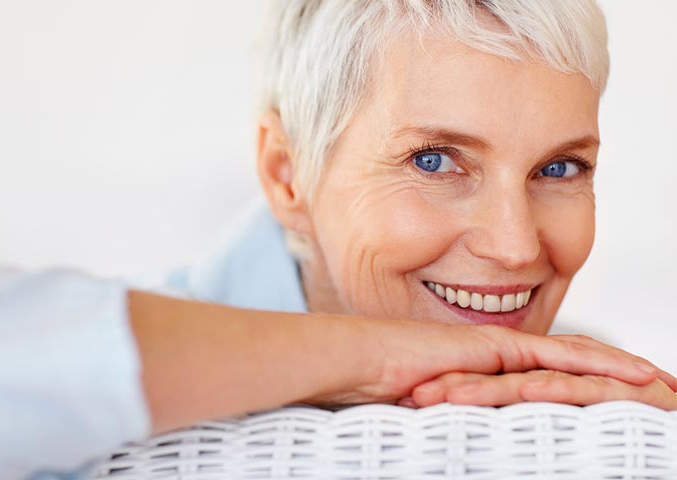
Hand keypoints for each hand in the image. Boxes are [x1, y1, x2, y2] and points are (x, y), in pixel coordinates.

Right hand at [312, 325, 676, 405]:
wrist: (355, 364)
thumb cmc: (377, 394)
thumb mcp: (429, 417)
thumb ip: (456, 424)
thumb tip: (468, 451)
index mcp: (484, 377)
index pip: (546, 381)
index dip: (587, 388)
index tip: (619, 406)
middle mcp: (498, 360)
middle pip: (571, 366)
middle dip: (620, 378)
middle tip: (663, 392)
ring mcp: (499, 350)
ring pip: (576, 359)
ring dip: (626, 371)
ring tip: (665, 385)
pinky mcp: (497, 348)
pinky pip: (560, 356)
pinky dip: (601, 363)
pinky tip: (635, 374)